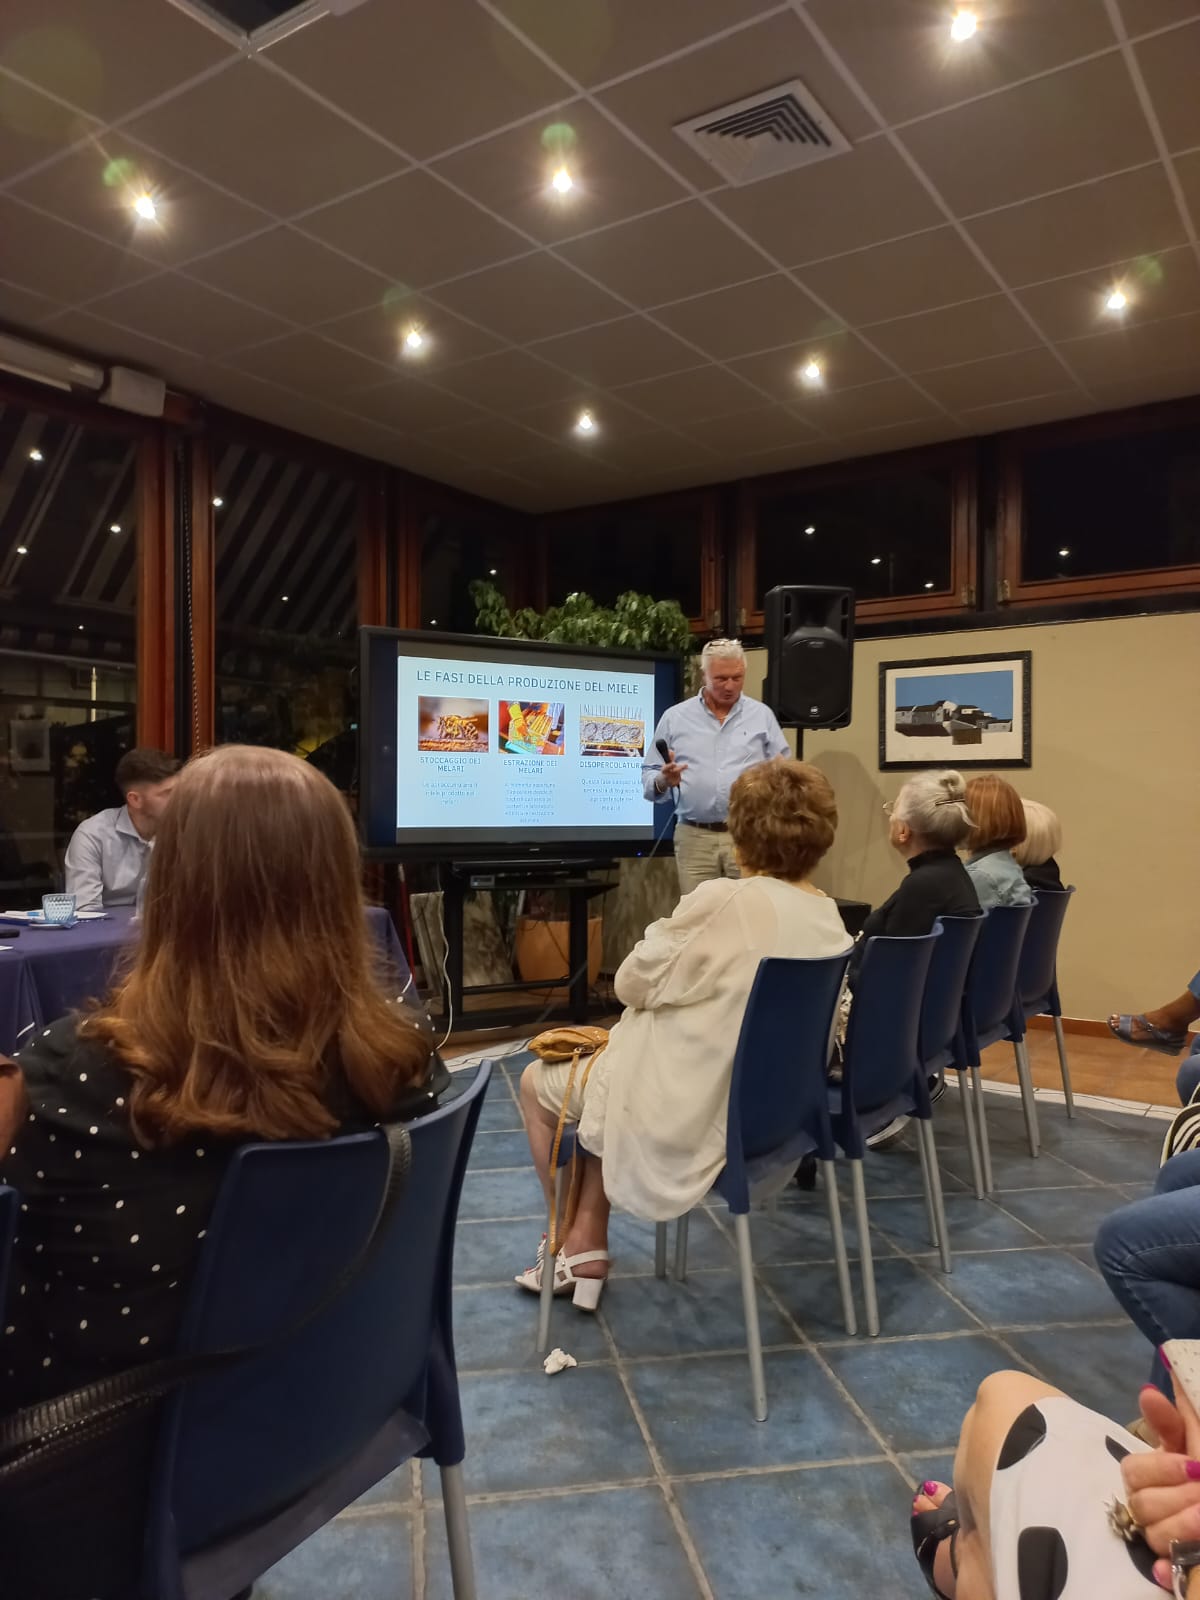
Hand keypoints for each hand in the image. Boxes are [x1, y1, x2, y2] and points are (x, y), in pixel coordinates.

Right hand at [659, 750, 687, 788]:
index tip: (674, 763)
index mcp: (664, 770)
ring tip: (679, 770)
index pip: (667, 767)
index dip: (670, 765)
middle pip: (675, 771)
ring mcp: (670, 781)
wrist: (662, 781)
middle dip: (681, 768)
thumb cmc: (666, 771)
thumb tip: (671, 750)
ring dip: (680, 772)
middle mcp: (666, 776)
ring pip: (678, 775)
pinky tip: (677, 776)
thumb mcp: (666, 764)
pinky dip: (679, 777)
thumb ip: (670, 757)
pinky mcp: (673, 785)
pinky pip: (679, 779)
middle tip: (686, 765)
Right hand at [1123, 1382, 1199, 1586]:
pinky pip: (1164, 1565)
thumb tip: (1148, 1390)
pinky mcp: (1170, 1563)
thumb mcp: (1194, 1441)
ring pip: (1155, 1534)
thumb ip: (1174, 1419)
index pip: (1134, 1471)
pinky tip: (1189, 1550)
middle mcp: (1145, 1505)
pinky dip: (1174, 1560)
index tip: (1194, 1465)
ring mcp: (1157, 1536)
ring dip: (1186, 1524)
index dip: (1163, 1468)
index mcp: (1147, 1476)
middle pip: (1142, 1503)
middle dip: (1180, 1496)